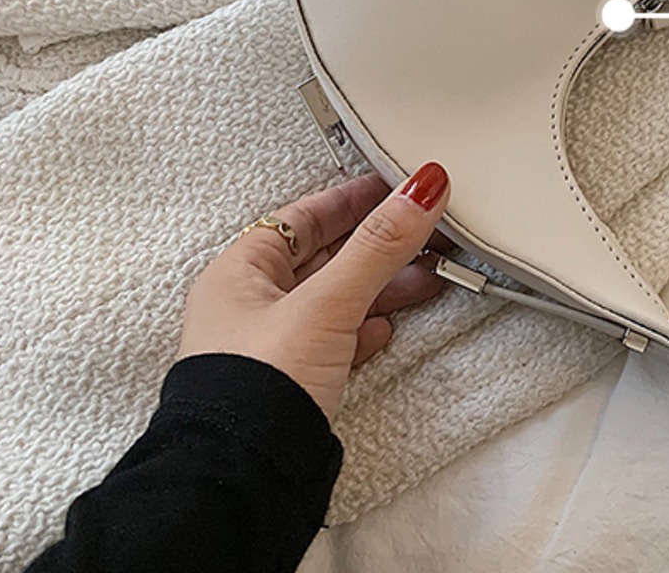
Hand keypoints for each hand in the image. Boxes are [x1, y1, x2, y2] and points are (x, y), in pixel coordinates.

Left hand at [178, 162, 450, 423]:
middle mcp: (250, 305)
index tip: (395, 187)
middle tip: (424, 231)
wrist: (241, 482)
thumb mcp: (326, 303)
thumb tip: (417, 192)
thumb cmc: (253, 393)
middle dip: (380, 244)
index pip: (305, 215)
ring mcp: (271, 346)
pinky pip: (336, 339)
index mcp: (240, 272)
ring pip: (337, 299)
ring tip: (428, 276)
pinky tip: (387, 328)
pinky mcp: (291, 383)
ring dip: (383, 286)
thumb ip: (378, 245)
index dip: (354, 197)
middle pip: (326, 256)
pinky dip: (366, 328)